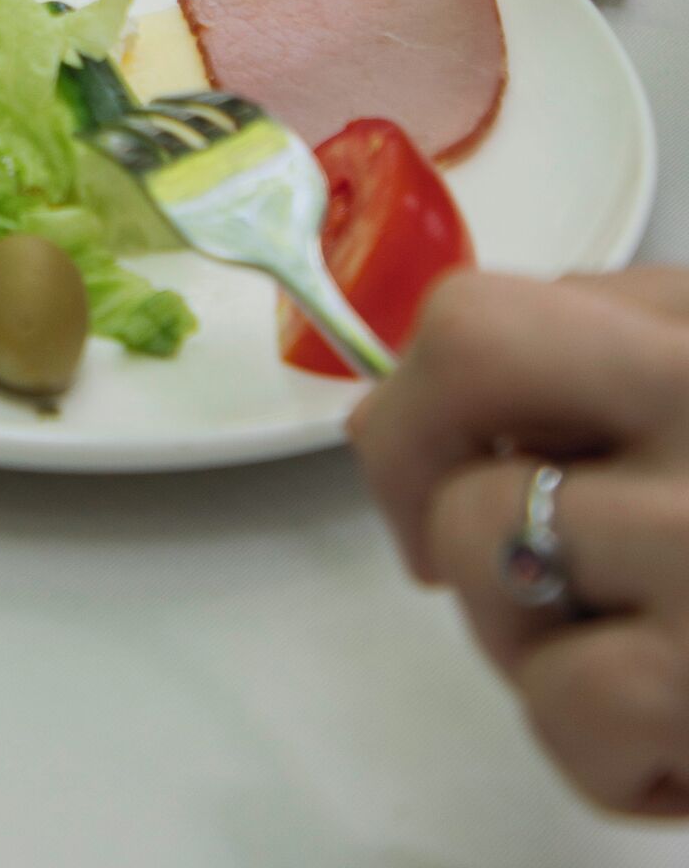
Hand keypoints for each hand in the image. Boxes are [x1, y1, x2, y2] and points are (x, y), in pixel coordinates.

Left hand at [350, 267, 688, 822]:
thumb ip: (618, 332)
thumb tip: (445, 378)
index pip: (475, 329)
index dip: (416, 399)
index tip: (428, 451)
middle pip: (460, 456)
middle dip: (427, 509)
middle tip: (458, 556)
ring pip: (498, 597)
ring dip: (527, 638)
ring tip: (624, 646)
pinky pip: (571, 720)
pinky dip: (600, 749)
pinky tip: (676, 736)